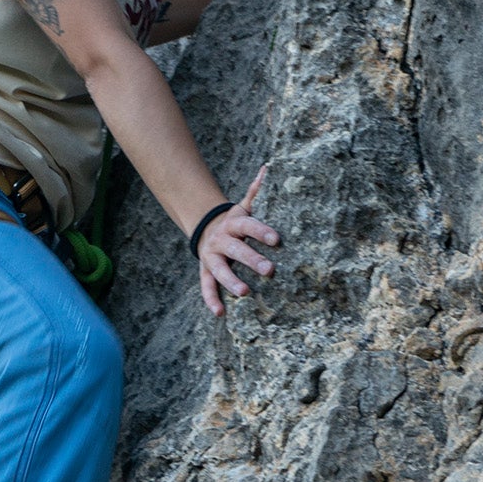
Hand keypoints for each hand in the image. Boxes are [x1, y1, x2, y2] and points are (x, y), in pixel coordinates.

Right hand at [198, 168, 279, 314]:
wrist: (206, 230)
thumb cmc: (234, 222)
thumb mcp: (243, 206)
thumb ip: (255, 191)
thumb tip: (267, 168)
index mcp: (234, 223)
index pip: (249, 226)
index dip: (262, 232)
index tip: (277, 240)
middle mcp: (221, 240)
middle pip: (237, 250)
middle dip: (252, 260)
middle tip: (270, 270)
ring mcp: (211, 257)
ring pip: (220, 270)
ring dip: (232, 282)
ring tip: (245, 293)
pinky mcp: (205, 271)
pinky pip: (206, 287)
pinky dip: (211, 300)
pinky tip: (220, 313)